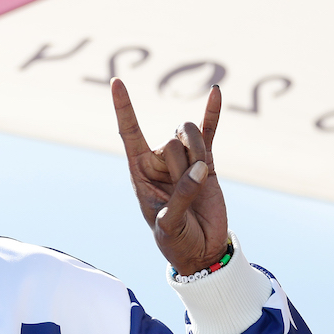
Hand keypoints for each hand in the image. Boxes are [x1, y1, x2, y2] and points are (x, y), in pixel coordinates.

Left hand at [111, 78, 227, 274]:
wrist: (201, 252)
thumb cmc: (175, 241)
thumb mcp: (168, 224)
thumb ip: (181, 196)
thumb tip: (201, 168)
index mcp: (139, 172)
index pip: (129, 132)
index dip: (123, 108)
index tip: (116, 81)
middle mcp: (159, 161)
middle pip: (171, 141)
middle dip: (181, 167)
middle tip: (183, 195)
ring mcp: (185, 160)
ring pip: (191, 137)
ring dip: (198, 157)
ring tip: (198, 184)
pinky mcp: (208, 164)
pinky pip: (210, 133)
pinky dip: (213, 114)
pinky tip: (216, 92)